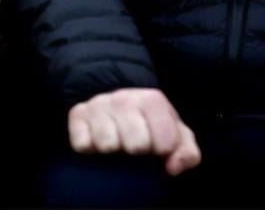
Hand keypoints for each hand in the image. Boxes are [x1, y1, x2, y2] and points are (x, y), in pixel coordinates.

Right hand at [68, 88, 200, 175]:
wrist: (118, 104)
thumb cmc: (150, 125)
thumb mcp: (174, 135)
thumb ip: (186, 151)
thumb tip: (173, 167)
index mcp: (152, 100)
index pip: (164, 140)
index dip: (163, 151)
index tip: (158, 149)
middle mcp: (124, 98)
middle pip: (136, 144)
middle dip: (138, 151)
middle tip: (135, 147)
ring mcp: (99, 105)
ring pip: (107, 144)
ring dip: (113, 152)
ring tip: (117, 145)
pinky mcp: (77, 114)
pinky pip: (82, 144)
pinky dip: (89, 149)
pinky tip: (97, 144)